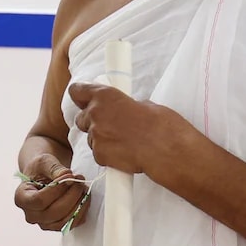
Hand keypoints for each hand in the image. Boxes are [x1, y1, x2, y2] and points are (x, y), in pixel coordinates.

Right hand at [13, 153, 90, 230]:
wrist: (44, 176)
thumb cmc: (41, 169)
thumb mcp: (44, 162)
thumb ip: (54, 169)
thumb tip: (67, 177)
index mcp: (21, 198)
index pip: (39, 200)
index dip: (57, 190)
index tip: (69, 177)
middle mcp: (31, 214)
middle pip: (53, 212)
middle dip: (71, 196)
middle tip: (79, 181)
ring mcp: (44, 223)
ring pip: (64, 221)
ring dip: (78, 204)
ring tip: (83, 187)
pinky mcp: (57, 226)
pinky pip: (72, 223)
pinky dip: (81, 211)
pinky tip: (84, 197)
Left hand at [68, 81, 188, 174]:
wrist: (168, 151)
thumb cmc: (162, 126)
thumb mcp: (144, 105)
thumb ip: (126, 105)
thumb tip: (124, 110)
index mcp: (105, 95)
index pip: (77, 91)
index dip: (81, 96)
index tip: (84, 99)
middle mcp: (95, 114)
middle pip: (81, 118)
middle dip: (93, 122)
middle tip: (111, 125)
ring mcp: (96, 136)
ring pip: (91, 138)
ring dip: (102, 139)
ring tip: (124, 142)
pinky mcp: (99, 155)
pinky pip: (98, 153)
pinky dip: (108, 154)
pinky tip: (124, 153)